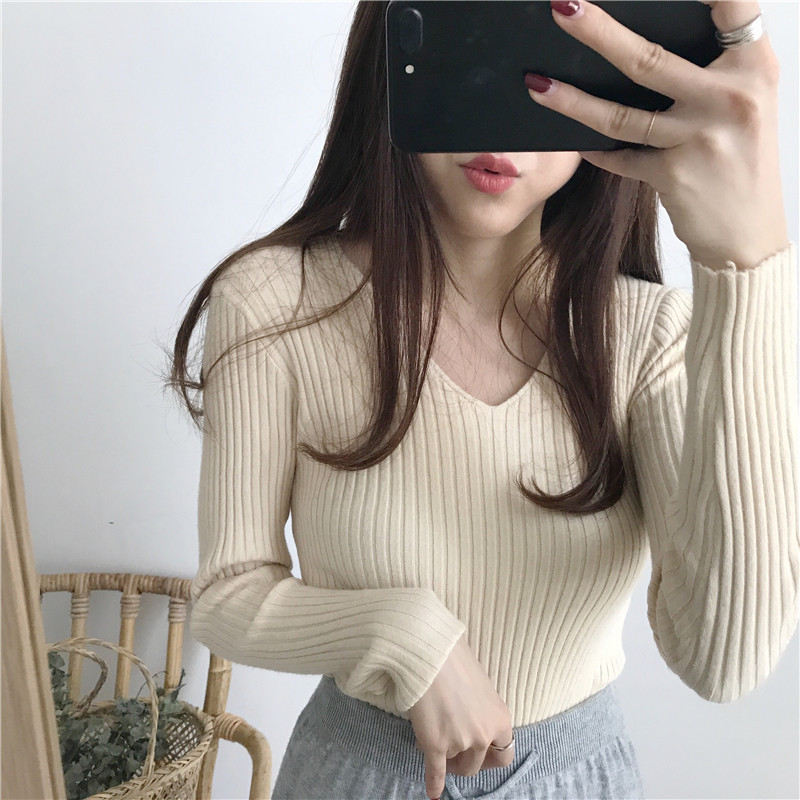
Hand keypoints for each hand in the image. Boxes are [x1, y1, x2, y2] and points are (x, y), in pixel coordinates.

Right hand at [407, 632, 514, 799]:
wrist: (431, 652)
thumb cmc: (454, 658)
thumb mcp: (480, 685)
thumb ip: (480, 708)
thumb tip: (470, 713)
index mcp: (500, 719)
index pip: (504, 754)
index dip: (490, 757)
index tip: (479, 754)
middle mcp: (484, 735)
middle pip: (477, 764)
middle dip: (465, 761)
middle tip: (454, 754)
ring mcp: (460, 742)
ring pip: (453, 763)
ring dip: (446, 758)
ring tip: (433, 740)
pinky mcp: (436, 745)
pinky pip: (436, 772)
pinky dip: (434, 784)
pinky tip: (432, 793)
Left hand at [525, 0, 788, 270]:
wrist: (747, 232)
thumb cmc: (741, 158)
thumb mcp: (745, 102)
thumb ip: (712, 68)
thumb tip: (646, 36)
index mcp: (754, 66)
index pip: (733, 6)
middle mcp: (731, 97)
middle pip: (650, 58)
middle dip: (598, 31)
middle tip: (562, 7)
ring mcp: (700, 138)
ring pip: (621, 114)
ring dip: (572, 99)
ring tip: (536, 83)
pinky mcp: (673, 176)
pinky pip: (620, 156)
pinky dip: (595, 149)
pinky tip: (573, 140)